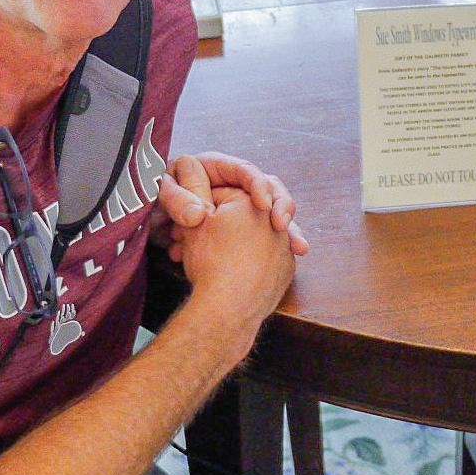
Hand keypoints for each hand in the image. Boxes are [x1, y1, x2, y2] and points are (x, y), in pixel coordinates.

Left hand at [157, 152, 305, 261]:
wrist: (158, 228)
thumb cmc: (159, 202)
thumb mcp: (162, 197)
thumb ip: (176, 200)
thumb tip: (196, 213)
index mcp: (217, 169)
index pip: (244, 170)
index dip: (256, 183)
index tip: (262, 203)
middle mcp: (236, 185)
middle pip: (269, 189)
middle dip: (281, 205)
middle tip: (282, 224)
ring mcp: (245, 206)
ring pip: (274, 213)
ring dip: (289, 230)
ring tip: (299, 247)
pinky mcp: (249, 227)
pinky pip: (268, 234)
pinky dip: (279, 246)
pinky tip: (293, 255)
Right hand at [179, 187, 295, 340]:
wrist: (228, 309)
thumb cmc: (211, 262)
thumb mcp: (195, 220)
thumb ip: (193, 189)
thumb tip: (189, 165)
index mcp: (253, 199)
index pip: (225, 193)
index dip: (204, 204)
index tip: (191, 221)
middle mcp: (275, 219)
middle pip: (244, 212)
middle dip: (221, 223)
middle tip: (203, 234)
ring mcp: (284, 245)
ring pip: (256, 235)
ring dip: (235, 241)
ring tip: (212, 256)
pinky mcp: (286, 269)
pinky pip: (267, 256)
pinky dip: (251, 259)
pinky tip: (232, 268)